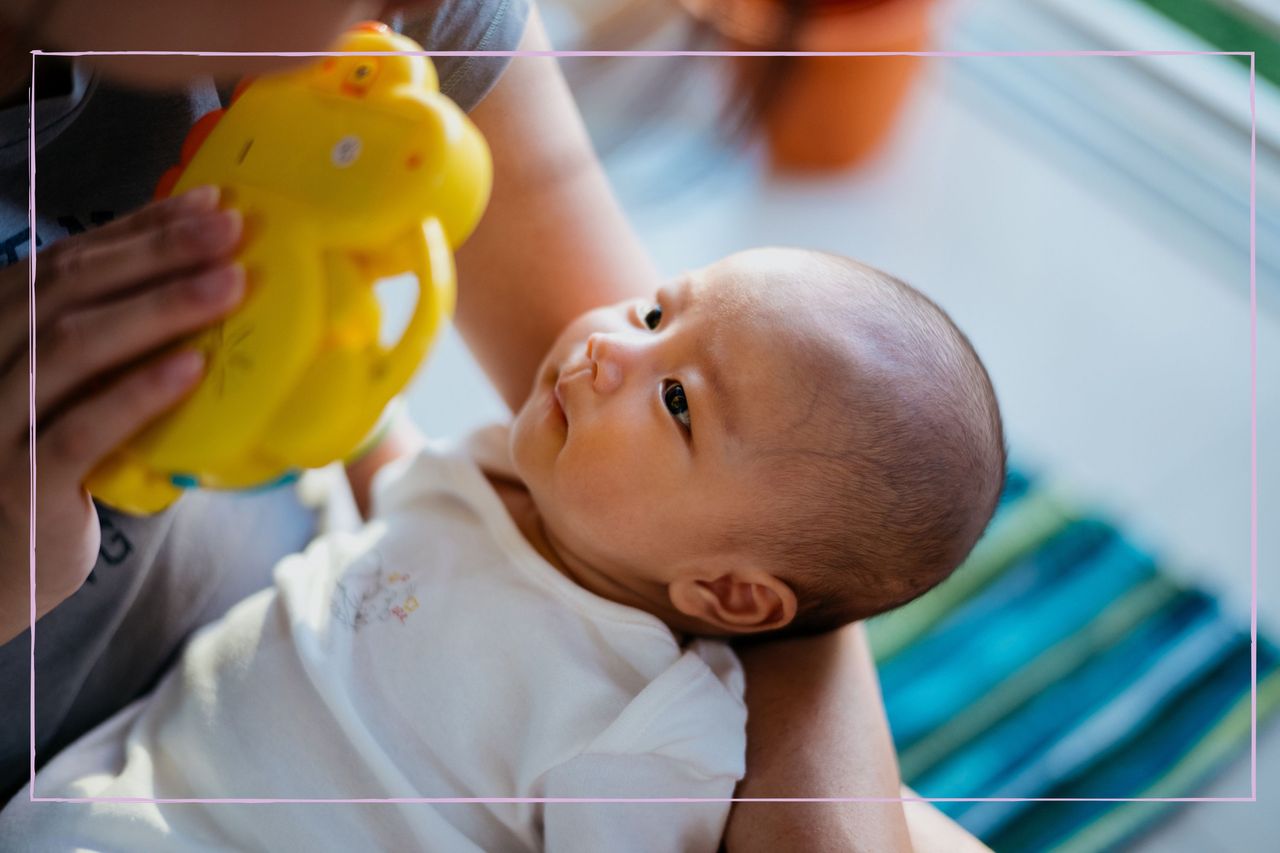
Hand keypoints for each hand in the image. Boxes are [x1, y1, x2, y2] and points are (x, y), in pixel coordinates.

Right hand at [0, 186, 245, 643]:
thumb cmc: (33, 476)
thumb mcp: (53, 399)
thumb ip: (95, 347)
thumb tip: (191, 279)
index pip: (62, 265)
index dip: (136, 231)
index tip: (207, 206)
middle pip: (67, 291)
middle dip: (157, 255)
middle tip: (232, 231)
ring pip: (73, 348)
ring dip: (160, 309)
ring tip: (231, 285)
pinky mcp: (19, 485)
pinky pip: (81, 430)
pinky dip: (138, 392)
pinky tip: (193, 367)